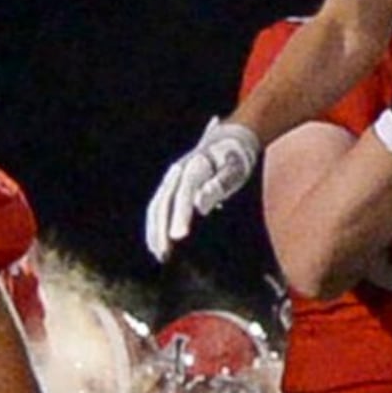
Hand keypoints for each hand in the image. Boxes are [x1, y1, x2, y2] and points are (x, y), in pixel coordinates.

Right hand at [142, 117, 260, 256]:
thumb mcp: (235, 169)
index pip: (184, 195)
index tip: (178, 237)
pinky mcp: (172, 185)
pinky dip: (156, 224)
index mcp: (195, 167)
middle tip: (164, 255)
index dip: (180, 216)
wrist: (231, 138)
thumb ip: (219, 185)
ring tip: (160, 254)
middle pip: (164, 202)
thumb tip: (199, 205)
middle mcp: (178, 172)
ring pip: (157, 206)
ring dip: (155, 230)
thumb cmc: (236, 158)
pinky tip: (159, 244)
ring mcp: (172, 178)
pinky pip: (158, 206)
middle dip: (161, 229)